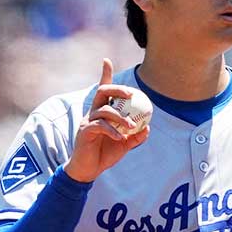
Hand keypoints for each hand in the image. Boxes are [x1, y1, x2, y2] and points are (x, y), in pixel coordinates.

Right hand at [63, 58, 149, 182]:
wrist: (89, 170)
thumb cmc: (105, 154)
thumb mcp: (124, 145)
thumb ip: (135, 136)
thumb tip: (147, 127)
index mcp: (102, 111)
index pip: (103, 89)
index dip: (105, 73)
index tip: (106, 60)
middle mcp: (93, 112)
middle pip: (102, 91)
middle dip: (117, 89)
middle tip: (131, 95)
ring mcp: (87, 121)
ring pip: (104, 110)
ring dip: (120, 117)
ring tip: (131, 126)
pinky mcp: (84, 131)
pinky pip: (100, 126)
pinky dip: (112, 131)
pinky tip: (121, 138)